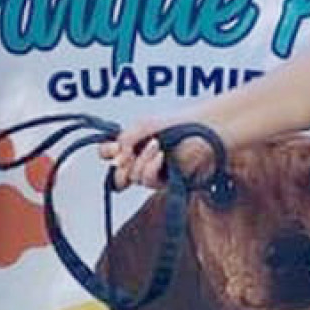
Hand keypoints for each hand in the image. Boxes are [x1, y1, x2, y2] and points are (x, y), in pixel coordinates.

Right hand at [102, 117, 221, 188]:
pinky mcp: (166, 184)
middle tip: (127, 153)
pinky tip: (161, 155)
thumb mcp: (145, 125)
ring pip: (133, 177)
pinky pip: (148, 181)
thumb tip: (115, 160)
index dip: (107, 152)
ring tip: (156, 144)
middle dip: (121, 164)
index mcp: (133, 145)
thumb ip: (125, 140)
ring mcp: (154, 175)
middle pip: (117, 175)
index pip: (109, 155)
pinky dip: (151, 167)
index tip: (115, 145)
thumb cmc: (178, 124)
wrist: (203, 129)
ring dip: (141, 160)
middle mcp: (141, 162)